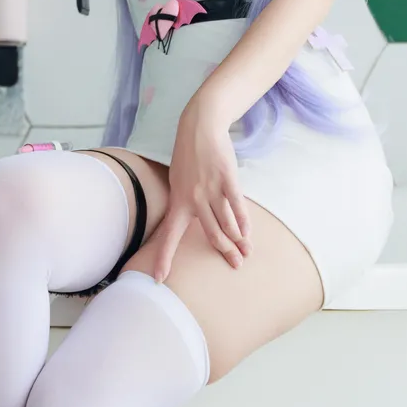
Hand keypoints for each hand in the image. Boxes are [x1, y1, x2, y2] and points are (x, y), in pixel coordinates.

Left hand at [147, 97, 251, 280]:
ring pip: (226, 222)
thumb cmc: (188, 157)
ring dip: (238, 239)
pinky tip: (248, 232)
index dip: (163, 258)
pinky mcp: (227, 178)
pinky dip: (244, 220)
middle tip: (236, 265)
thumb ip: (185, 203)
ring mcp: (211, 189)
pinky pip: (236, 204)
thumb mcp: (178, 181)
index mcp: (178, 202)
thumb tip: (193, 223)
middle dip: (224, 251)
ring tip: (246, 252)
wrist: (199, 127)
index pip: (168, 236)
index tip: (158, 278)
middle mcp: (193, 199)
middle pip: (211, 233)